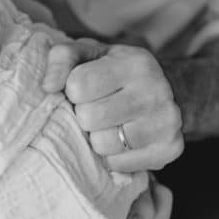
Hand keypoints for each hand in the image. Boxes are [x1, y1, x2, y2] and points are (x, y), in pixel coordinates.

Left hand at [45, 41, 183, 172]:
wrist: (161, 90)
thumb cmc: (114, 72)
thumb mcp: (88, 54)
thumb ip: (62, 59)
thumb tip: (48, 86)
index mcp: (135, 62)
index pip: (78, 85)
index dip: (73, 90)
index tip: (84, 88)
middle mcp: (157, 90)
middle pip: (89, 118)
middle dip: (85, 115)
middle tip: (97, 108)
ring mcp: (168, 122)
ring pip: (103, 145)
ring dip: (98, 137)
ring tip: (109, 124)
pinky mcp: (170, 149)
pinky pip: (119, 164)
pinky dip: (113, 156)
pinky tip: (122, 140)